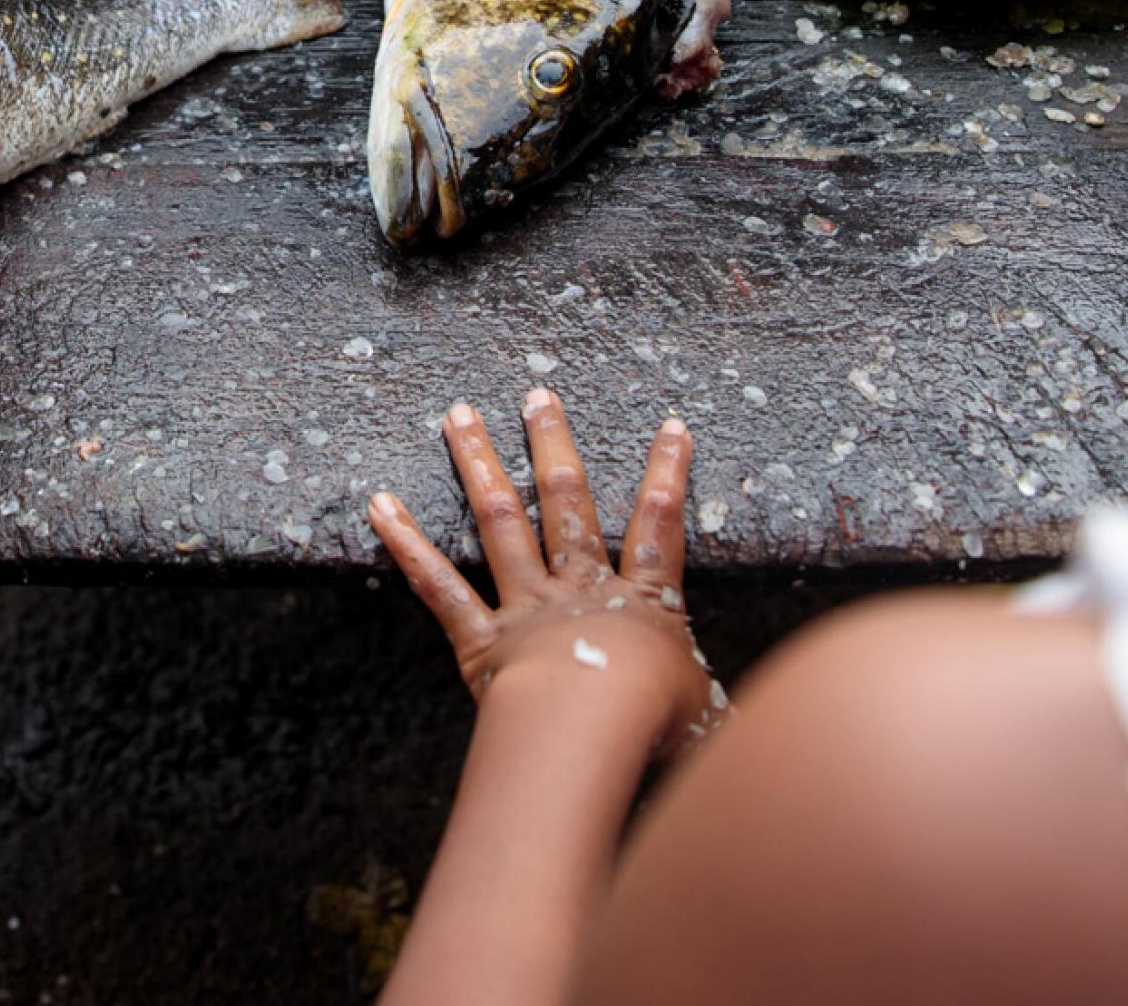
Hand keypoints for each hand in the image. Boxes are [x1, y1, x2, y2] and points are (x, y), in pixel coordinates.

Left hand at [370, 390, 722, 760]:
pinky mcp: (481, 640)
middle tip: (536, 396)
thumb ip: (720, 711)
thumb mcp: (710, 716)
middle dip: (552, 445)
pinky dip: (407, 544)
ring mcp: (527, 608)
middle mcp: (582, 592)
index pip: (658, 527)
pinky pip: (439, 587)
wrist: (594, 731)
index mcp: (643, 605)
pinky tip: (380, 505)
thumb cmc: (656, 727)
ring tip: (459, 414)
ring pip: (502, 522)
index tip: (671, 426)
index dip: (668, 476)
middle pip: (568, 504)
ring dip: (478, 463)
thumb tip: (747, 731)